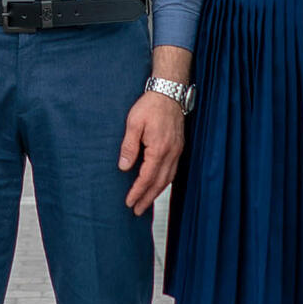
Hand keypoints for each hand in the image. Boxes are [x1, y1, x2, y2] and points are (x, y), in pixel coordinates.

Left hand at [118, 90, 183, 215]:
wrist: (169, 92)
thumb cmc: (150, 105)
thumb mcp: (133, 123)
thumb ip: (129, 146)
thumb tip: (123, 167)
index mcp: (159, 149)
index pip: (147, 177)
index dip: (137, 192)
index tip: (129, 202)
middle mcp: (171, 153)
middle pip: (159, 183)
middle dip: (147, 198)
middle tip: (137, 211)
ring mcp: (177, 151)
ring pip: (168, 179)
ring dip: (156, 192)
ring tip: (145, 202)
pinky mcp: (178, 147)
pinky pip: (172, 171)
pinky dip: (164, 181)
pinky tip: (157, 184)